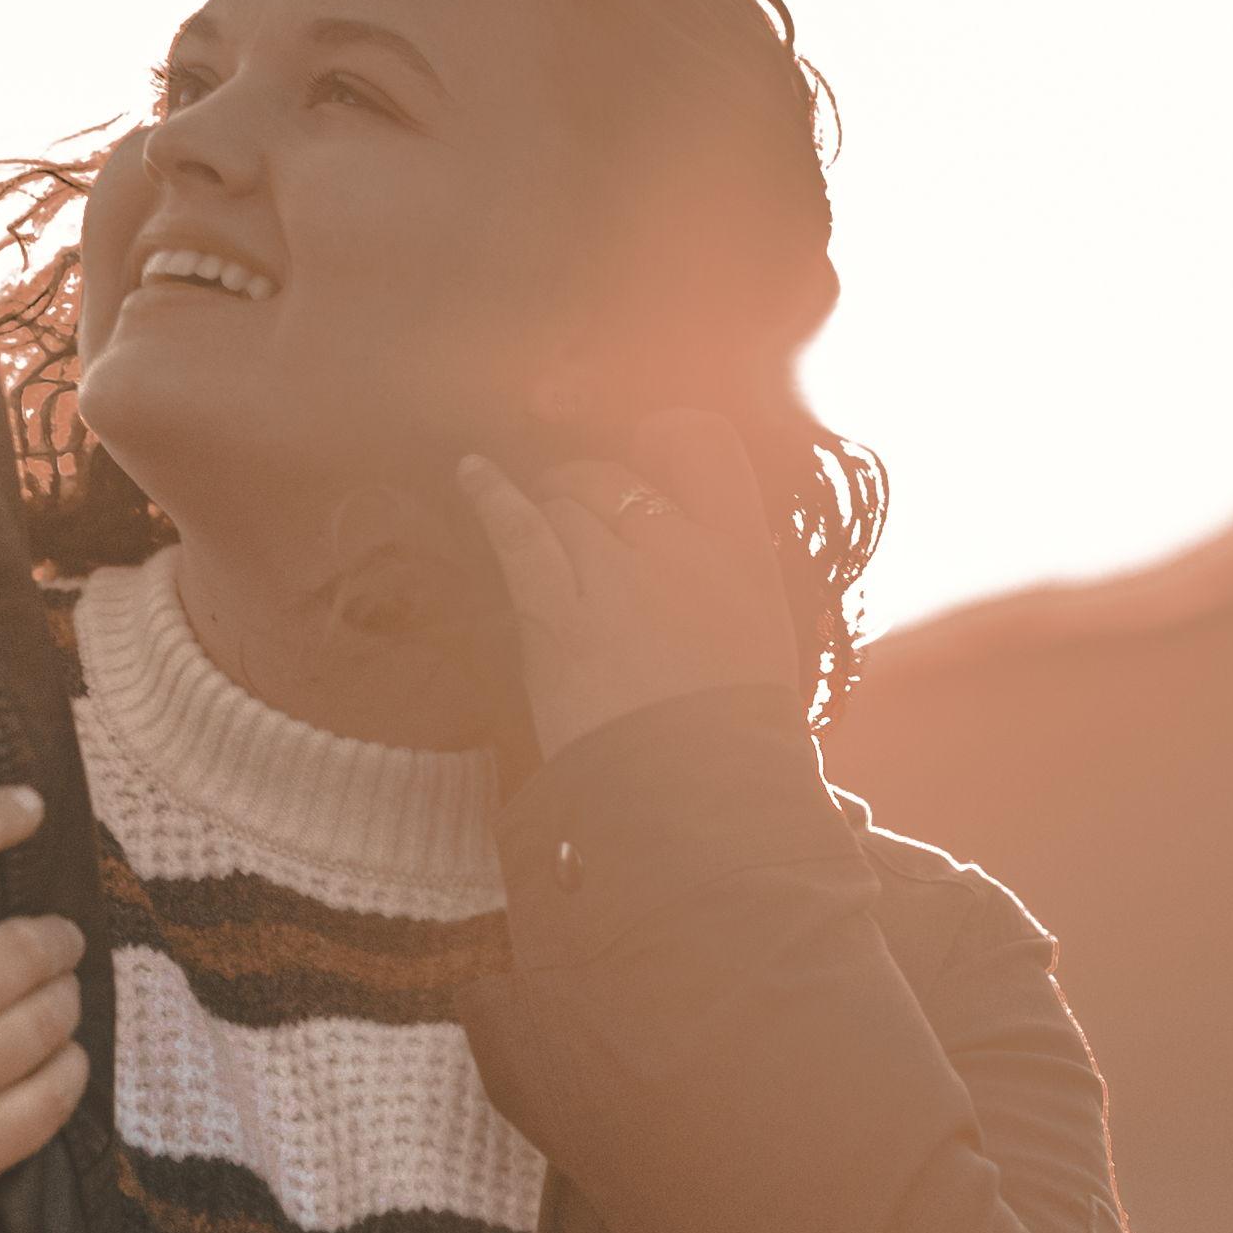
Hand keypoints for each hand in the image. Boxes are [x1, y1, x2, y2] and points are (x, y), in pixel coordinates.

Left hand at [455, 416, 802, 759]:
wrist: (699, 795)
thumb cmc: (734, 725)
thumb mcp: (761, 631)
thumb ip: (724, 573)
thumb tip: (687, 543)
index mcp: (743, 550)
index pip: (705, 445)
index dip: (667, 436)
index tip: (647, 447)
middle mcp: (681, 548)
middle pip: (617, 481)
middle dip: (591, 491)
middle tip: (580, 515)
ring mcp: (617, 577)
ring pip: (568, 503)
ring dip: (552, 511)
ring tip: (546, 527)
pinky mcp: (559, 615)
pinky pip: (520, 532)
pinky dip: (493, 497)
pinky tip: (472, 472)